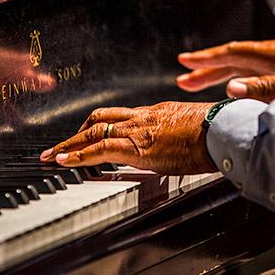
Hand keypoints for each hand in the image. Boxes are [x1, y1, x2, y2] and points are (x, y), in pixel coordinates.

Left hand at [40, 102, 215, 174]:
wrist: (221, 130)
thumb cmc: (217, 132)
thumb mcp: (195, 130)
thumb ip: (182, 135)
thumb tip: (186, 145)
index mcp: (157, 113)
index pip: (120, 117)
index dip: (100, 126)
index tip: (88, 135)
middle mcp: (143, 117)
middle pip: (100, 119)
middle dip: (77, 134)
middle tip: (59, 146)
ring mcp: (138, 129)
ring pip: (93, 131)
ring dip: (69, 145)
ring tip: (52, 156)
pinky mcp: (137, 146)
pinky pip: (100, 148)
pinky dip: (79, 155)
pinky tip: (64, 162)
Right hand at [177, 38, 274, 101]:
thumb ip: (264, 87)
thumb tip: (230, 87)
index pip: (233, 53)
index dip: (207, 59)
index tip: (185, 62)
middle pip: (235, 60)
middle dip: (208, 68)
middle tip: (184, 76)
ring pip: (246, 68)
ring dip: (223, 75)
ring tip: (202, 83)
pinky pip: (259, 75)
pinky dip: (242, 80)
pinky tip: (241, 88)